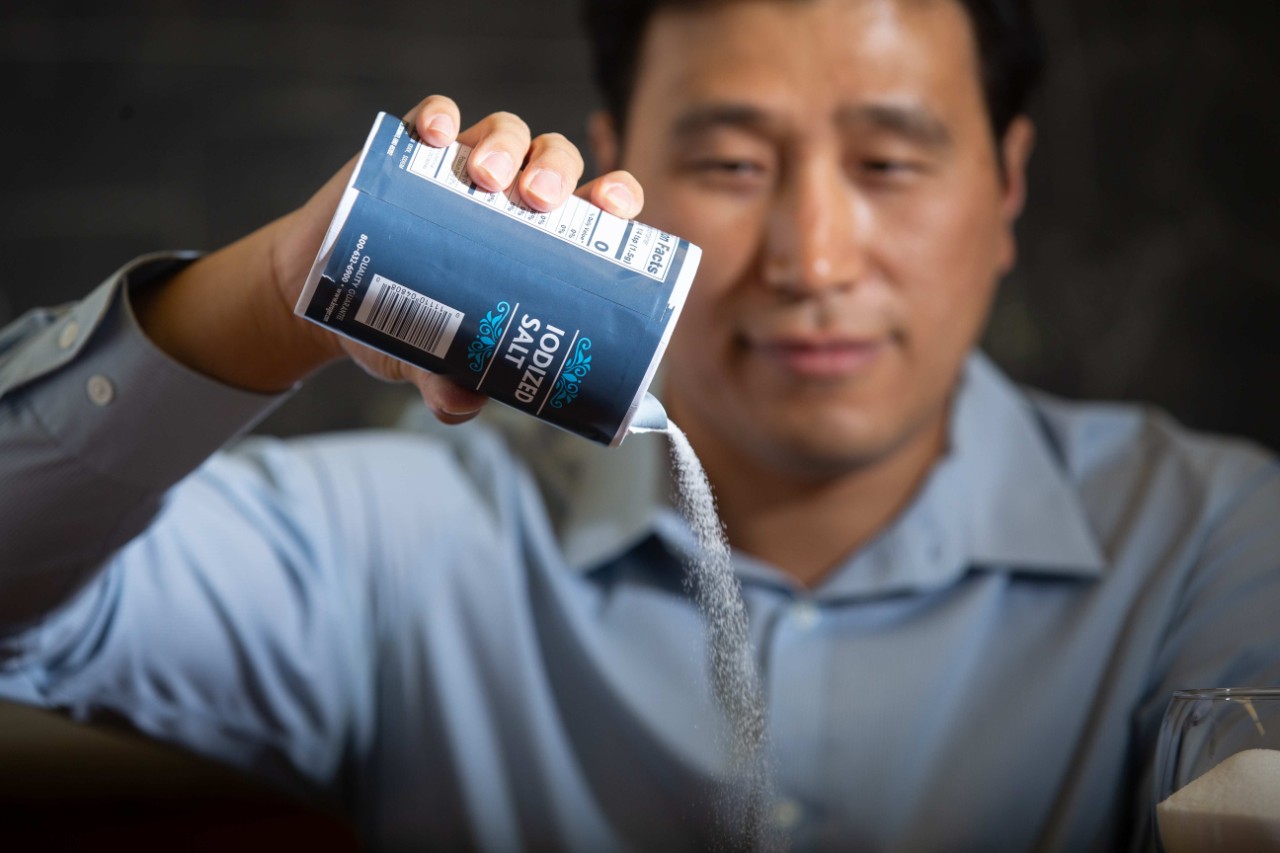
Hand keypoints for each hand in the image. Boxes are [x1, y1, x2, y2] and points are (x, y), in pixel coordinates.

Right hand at [269, 95, 645, 423]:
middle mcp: (513, 193)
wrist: (327, 296)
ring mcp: (463, 166)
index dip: (616, 198)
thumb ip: (450, 386)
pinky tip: (436, 134)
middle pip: (555, 160)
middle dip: (556, 171)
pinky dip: (438, 116)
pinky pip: (433, 116)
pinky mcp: (412, 150)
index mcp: (544, 238)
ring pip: (506, 131)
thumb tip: (461, 403)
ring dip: (505, 144)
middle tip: (539, 201)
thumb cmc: (403, 323)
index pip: (597, 207)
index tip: (615, 210)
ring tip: (487, 176)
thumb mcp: (431, 361)